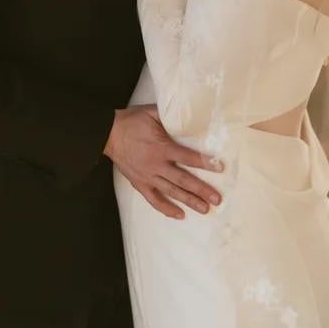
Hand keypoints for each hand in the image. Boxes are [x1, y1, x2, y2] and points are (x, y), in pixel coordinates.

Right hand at [104, 104, 223, 219]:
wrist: (108, 134)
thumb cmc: (132, 121)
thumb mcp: (152, 112)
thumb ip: (170, 114)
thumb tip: (189, 112)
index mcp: (162, 147)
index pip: (188, 158)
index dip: (205, 163)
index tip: (220, 168)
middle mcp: (156, 165)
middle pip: (183, 180)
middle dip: (202, 190)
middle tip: (217, 199)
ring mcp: (148, 177)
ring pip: (172, 192)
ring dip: (189, 201)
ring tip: (204, 210)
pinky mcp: (139, 184)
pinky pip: (154, 200)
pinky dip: (166, 209)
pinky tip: (179, 215)